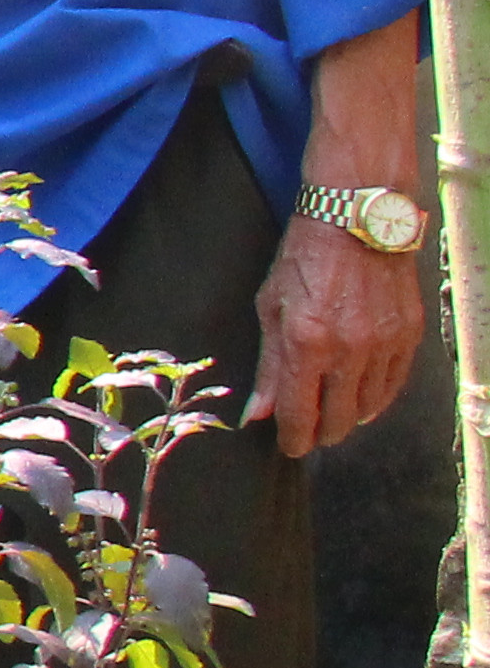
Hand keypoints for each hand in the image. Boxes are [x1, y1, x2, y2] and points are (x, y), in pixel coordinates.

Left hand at [250, 216, 428, 457]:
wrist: (356, 221)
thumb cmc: (303, 259)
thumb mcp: (270, 308)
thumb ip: (269, 366)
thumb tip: (258, 413)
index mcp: (306, 344)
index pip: (300, 414)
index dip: (293, 439)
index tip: (289, 446)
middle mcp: (349, 350)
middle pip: (338, 420)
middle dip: (321, 434)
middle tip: (310, 434)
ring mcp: (384, 344)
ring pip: (369, 408)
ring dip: (350, 419)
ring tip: (335, 417)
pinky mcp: (409, 336)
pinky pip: (394, 384)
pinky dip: (377, 399)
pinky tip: (363, 400)